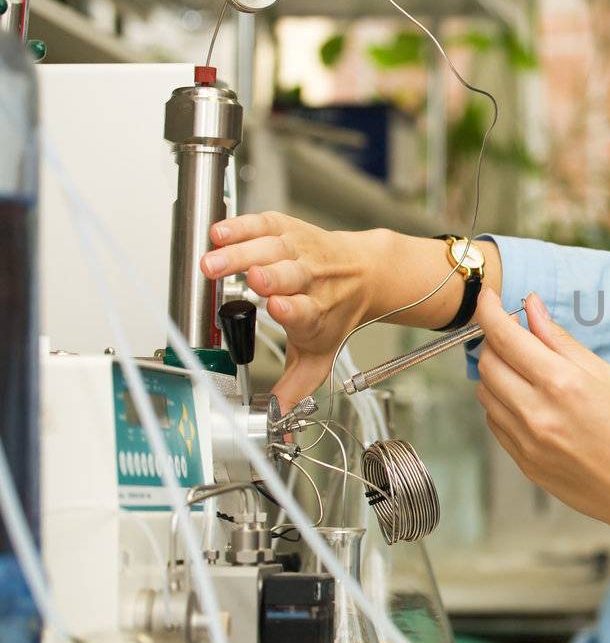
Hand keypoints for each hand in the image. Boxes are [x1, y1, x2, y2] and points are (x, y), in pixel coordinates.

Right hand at [203, 212, 376, 402]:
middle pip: (290, 276)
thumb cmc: (334, 312)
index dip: (293, 309)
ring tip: (212, 262)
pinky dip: (242, 226)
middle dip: (272, 277)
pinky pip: (264, 224)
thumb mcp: (318, 354)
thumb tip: (277, 419)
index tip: (279, 308)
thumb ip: (295, 387)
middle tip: (251, 279)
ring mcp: (300, 252)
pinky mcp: (288, 229)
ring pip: (271, 249)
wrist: (365, 273)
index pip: (305, 311)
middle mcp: (311, 279)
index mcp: (316, 312)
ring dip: (241, 253)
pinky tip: (220, 233)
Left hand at [474, 290, 609, 613]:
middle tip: (515, 335)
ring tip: (526, 371)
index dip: (488, 310)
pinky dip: (502, 404)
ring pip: (485, 393)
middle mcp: (537, 413)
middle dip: (494, 340)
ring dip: (496, 373)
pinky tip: (530, 402)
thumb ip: (562, 342)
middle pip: (486, 362)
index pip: (505, 336)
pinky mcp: (523, 463)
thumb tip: (533, 308)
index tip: (486, 296)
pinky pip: (495, 423)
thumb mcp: (609, 377)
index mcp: (563, 384)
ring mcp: (526, 442)